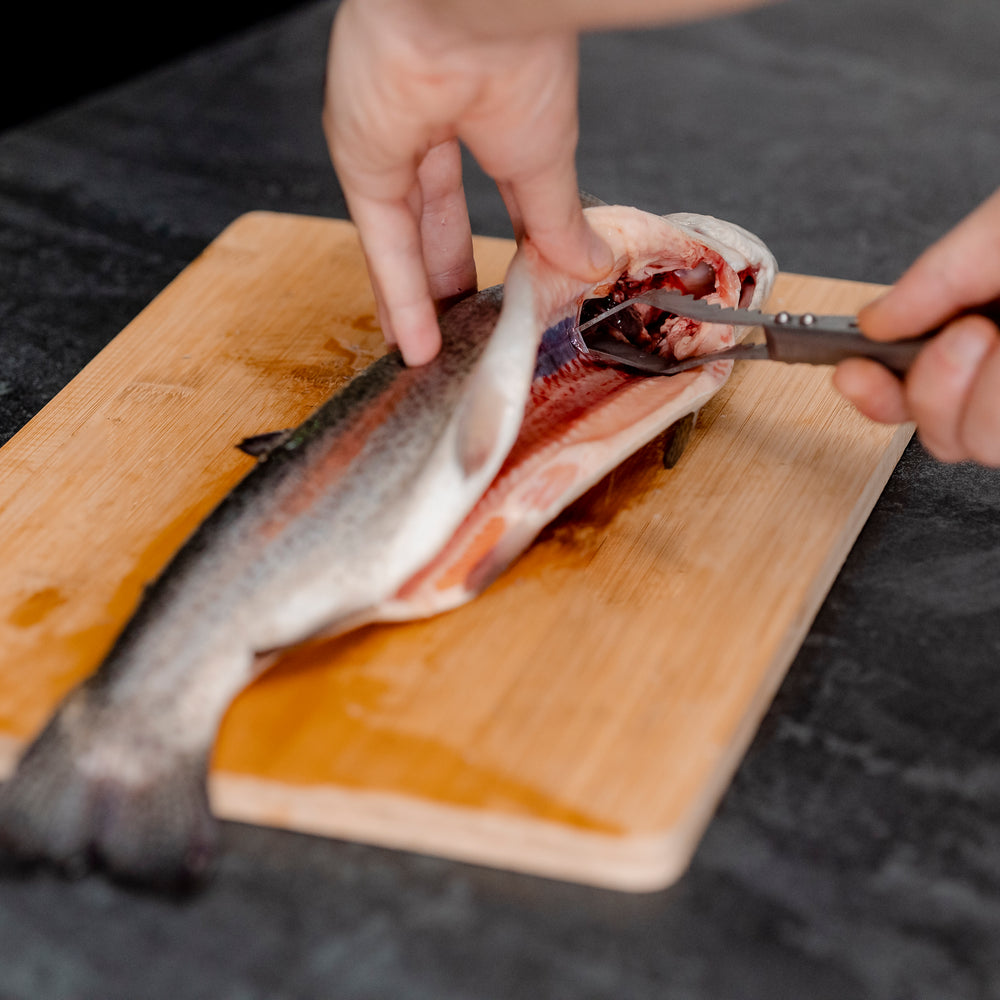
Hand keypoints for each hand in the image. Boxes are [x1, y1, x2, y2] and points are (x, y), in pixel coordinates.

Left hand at [322, 0, 612, 365]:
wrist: (480, 10)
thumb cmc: (519, 57)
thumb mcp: (545, 160)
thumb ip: (556, 221)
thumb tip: (592, 266)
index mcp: (482, 117)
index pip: (488, 204)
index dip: (499, 257)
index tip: (513, 303)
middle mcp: (429, 134)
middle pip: (434, 228)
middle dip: (448, 284)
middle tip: (462, 336)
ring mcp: (392, 150)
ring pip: (404, 243)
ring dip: (418, 304)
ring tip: (433, 360)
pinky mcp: (363, 166)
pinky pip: (384, 245)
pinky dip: (401, 297)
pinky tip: (416, 345)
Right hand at [834, 188, 999, 464]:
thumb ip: (938, 272)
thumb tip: (873, 322)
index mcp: (983, 336)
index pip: (914, 393)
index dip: (876, 396)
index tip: (853, 372)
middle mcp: (999, 375)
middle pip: (943, 436)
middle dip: (935, 389)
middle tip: (968, 334)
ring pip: (973, 445)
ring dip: (974, 393)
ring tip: (994, 334)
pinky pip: (999, 443)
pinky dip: (996, 397)